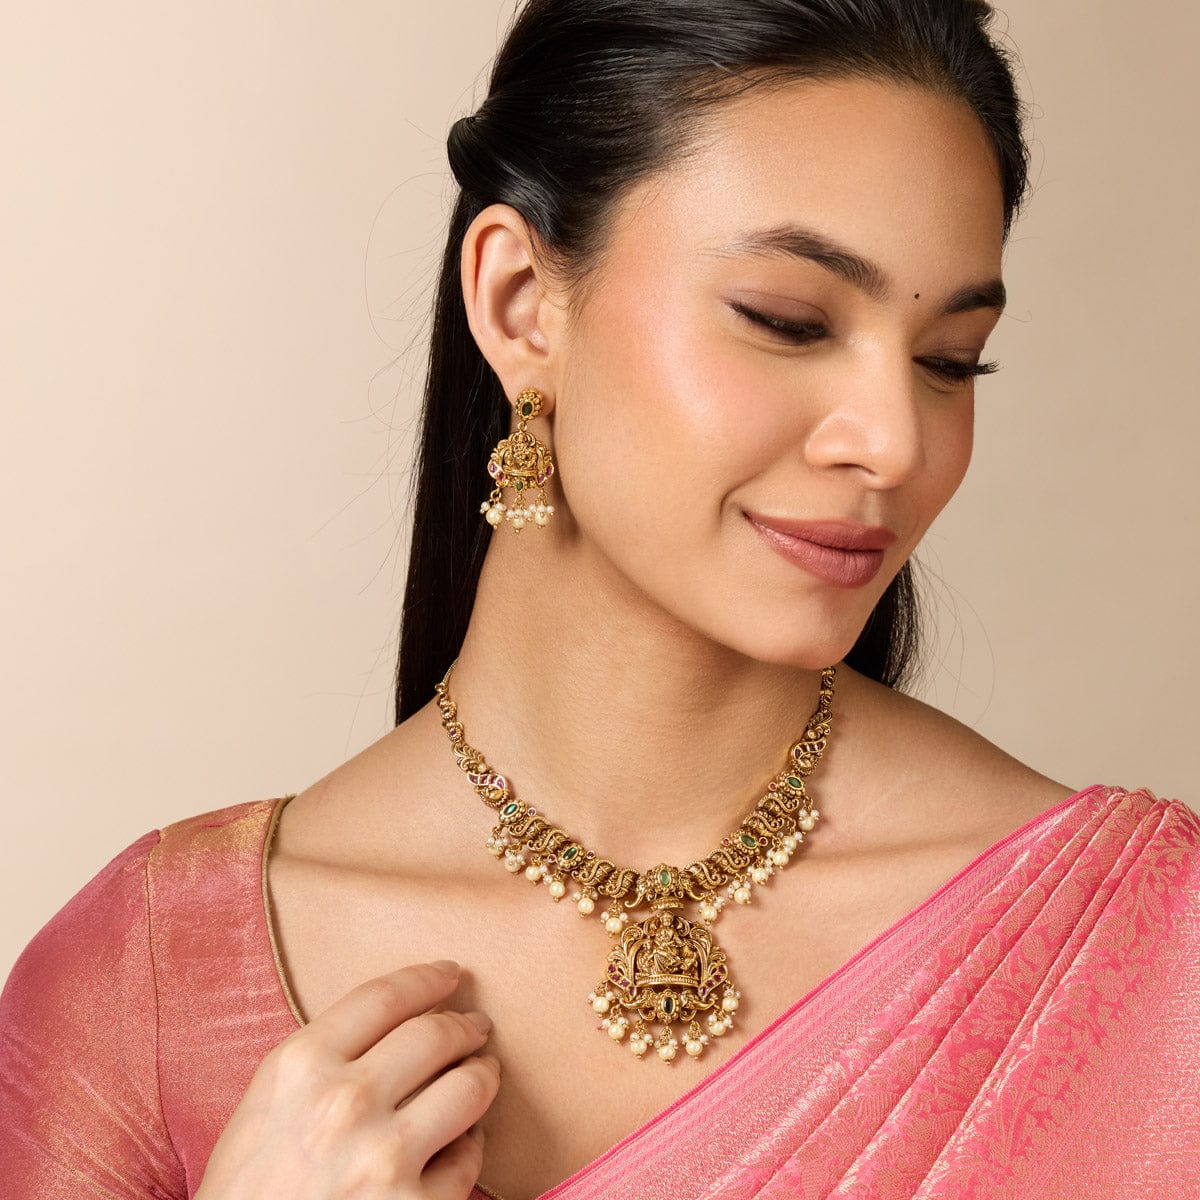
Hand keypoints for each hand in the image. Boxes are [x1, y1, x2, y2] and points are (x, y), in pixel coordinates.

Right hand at [194, 960, 498, 1199]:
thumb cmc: (249, 1191)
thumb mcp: (267, 1104)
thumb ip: (325, 1058)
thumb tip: (401, 1022)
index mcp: (301, 1066)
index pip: (386, 996)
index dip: (427, 978)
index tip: (449, 974)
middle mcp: (344, 1103)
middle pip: (435, 1033)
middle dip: (465, 1026)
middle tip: (475, 1028)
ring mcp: (383, 1158)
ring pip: (468, 1086)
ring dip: (482, 1075)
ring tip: (481, 1075)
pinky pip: (469, 1159)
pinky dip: (470, 1148)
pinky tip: (460, 1145)